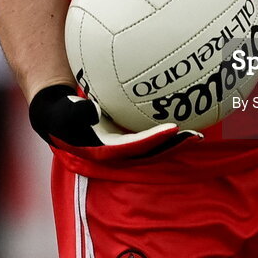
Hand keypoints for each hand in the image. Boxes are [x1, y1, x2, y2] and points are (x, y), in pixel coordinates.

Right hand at [28, 84, 201, 161]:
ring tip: (199, 128)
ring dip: (174, 139)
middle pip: (150, 150)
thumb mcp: (61, 113)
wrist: (58, 115)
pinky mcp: (126, 135)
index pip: (134, 146)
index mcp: (104, 150)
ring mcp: (123, 144)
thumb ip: (74, 112)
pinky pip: (148, 129)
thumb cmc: (59, 112)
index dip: (154, 140)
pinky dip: (164, 123)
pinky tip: (181, 105)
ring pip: (153, 143)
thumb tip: (91, 110)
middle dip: (173, 145)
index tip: (174, 128)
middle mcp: (118, 151)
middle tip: (197, 134)